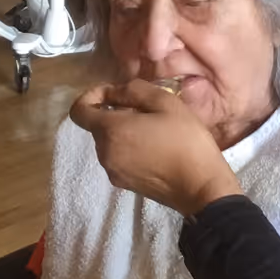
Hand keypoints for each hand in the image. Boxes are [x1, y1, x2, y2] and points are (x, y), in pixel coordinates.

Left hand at [68, 80, 241, 215]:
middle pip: (97, 126)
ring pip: (109, 142)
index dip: (91, 96)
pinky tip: (154, 148)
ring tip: (154, 130)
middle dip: (114, 113)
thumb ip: (133, 90)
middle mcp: (104, 153)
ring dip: (123, 132)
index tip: (113, 94)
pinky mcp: (124, 184)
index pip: (78, 111)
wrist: (201, 188)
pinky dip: (129, 148)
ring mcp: (113, 172)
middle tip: (146, 111)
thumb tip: (112, 92)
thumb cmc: (186, 141)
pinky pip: (118, 158)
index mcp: (111, 131)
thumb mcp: (165, 103)